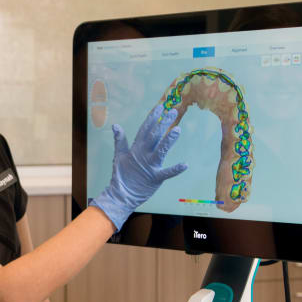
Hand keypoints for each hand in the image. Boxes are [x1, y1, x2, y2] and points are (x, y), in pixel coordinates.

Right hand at [89, 106, 187, 230]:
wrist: (121, 195)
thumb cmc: (121, 176)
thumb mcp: (119, 156)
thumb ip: (119, 140)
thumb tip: (115, 125)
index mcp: (136, 149)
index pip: (145, 129)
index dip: (152, 117)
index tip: (160, 106)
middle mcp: (143, 155)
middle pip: (154, 136)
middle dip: (163, 123)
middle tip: (173, 111)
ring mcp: (150, 166)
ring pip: (161, 150)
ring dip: (169, 140)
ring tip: (178, 130)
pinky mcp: (155, 178)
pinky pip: (167, 173)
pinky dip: (175, 169)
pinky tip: (185, 165)